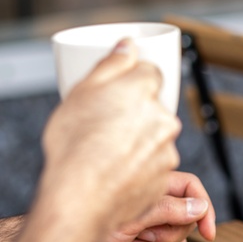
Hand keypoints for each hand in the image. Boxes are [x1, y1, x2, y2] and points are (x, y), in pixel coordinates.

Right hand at [39, 39, 180, 229]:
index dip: (132, 81)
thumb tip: (129, 44)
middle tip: (104, 125)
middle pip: (152, 107)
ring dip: (137, 141)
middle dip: (133, 113)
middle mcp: (164, 118)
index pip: (150, 73)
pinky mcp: (164, 176)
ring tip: (105, 153)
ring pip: (154, 137)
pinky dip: (138, 166)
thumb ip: (112, 63)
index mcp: (145, 90)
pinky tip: (115, 171)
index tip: (118, 92)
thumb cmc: (75, 144)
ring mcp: (167, 149)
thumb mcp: (83, 91)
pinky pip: (153, 165)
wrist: (81, 196)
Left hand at [91, 172, 216, 241]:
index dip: (204, 210)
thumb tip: (199, 207)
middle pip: (185, 225)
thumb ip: (171, 208)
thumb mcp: (135, 212)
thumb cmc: (86, 221)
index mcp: (153, 187)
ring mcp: (146, 231)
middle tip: (141, 233)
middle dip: (164, 236)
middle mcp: (152, 208)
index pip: (192, 191)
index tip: (208, 233)